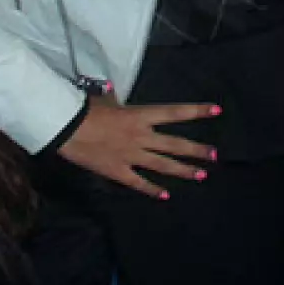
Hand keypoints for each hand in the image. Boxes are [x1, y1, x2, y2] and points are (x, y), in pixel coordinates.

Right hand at [58, 98, 220, 198]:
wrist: (67, 127)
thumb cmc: (86, 109)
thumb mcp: (105, 100)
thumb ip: (114, 99)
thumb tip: (110, 89)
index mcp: (140, 116)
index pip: (174, 112)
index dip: (196, 111)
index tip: (216, 110)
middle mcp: (141, 136)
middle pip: (175, 144)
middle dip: (196, 150)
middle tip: (215, 155)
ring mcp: (131, 155)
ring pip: (163, 164)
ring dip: (183, 170)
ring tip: (201, 175)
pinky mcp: (119, 171)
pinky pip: (139, 182)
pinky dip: (152, 190)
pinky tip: (165, 196)